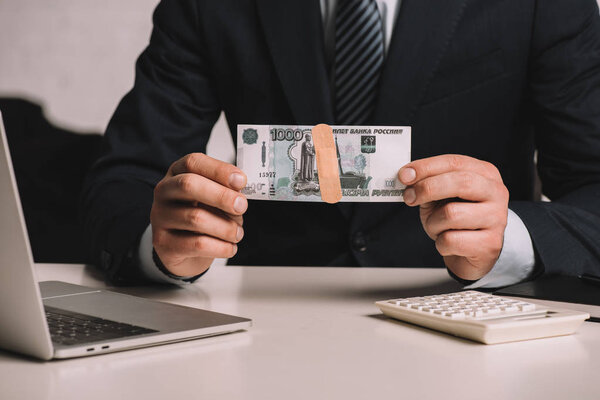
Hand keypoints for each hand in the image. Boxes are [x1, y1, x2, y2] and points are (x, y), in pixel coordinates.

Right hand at [150, 153, 247, 276]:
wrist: (183, 252)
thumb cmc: (202, 217)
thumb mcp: (214, 199)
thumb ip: (226, 192)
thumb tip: (239, 192)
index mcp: (177, 173)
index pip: (193, 163)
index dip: (219, 170)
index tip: (241, 180)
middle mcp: (164, 192)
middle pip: (189, 185)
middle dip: (221, 195)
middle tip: (242, 206)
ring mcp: (160, 217)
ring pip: (196, 218)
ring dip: (225, 227)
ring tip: (237, 233)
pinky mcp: (163, 243)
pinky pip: (197, 244)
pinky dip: (221, 246)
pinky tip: (229, 247)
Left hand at [398, 155, 508, 280]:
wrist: (468, 253)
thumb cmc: (453, 221)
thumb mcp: (440, 197)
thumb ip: (427, 183)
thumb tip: (407, 176)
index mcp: (485, 174)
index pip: (455, 163)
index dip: (426, 167)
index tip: (404, 175)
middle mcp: (496, 192)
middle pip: (460, 182)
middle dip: (428, 188)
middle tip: (409, 197)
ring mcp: (497, 219)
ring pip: (452, 214)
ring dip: (433, 223)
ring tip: (436, 227)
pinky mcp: (490, 244)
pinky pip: (452, 240)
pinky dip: (440, 243)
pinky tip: (447, 242)